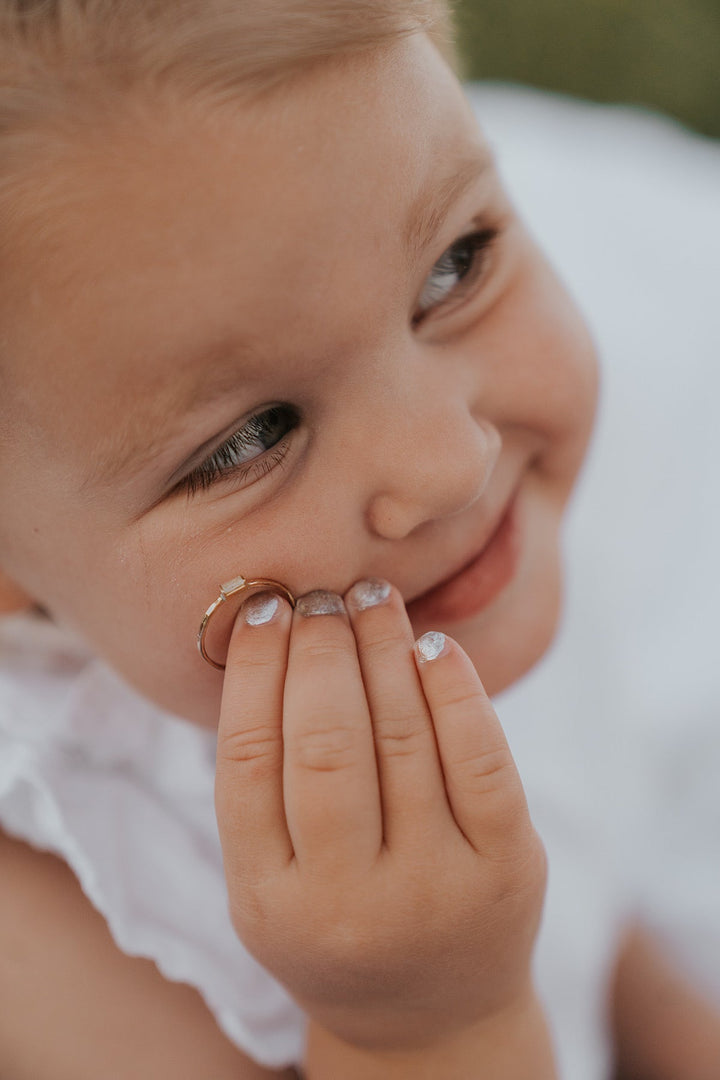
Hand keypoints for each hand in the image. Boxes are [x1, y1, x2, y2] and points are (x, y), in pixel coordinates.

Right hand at [215, 580, 546, 1052]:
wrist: (429, 1013)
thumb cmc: (336, 921)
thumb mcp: (272, 881)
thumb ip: (262, 786)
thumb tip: (269, 643)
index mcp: (268, 900)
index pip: (248, 761)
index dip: (253, 671)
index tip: (263, 609)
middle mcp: (348, 901)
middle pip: (326, 744)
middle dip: (321, 650)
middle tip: (321, 595)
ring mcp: (433, 888)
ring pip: (402, 739)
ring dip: (383, 650)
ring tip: (371, 598)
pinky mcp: (506, 870)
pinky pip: (481, 763)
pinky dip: (457, 692)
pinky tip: (434, 646)